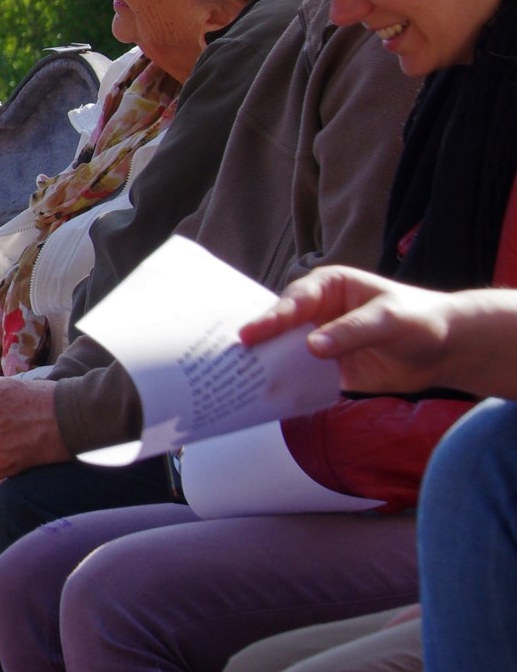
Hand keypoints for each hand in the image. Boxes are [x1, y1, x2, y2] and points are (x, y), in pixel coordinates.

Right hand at [241, 266, 476, 394]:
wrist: (446, 349)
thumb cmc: (419, 319)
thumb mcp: (388, 319)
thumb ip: (351, 331)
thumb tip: (312, 347)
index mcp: (327, 287)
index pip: (295, 301)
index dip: (273, 318)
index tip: (252, 334)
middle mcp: (317, 312)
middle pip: (281, 327)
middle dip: (260, 341)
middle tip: (237, 357)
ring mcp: (320, 341)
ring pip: (287, 353)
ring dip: (270, 366)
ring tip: (243, 380)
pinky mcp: (327, 369)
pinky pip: (303, 377)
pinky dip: (289, 386)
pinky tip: (272, 396)